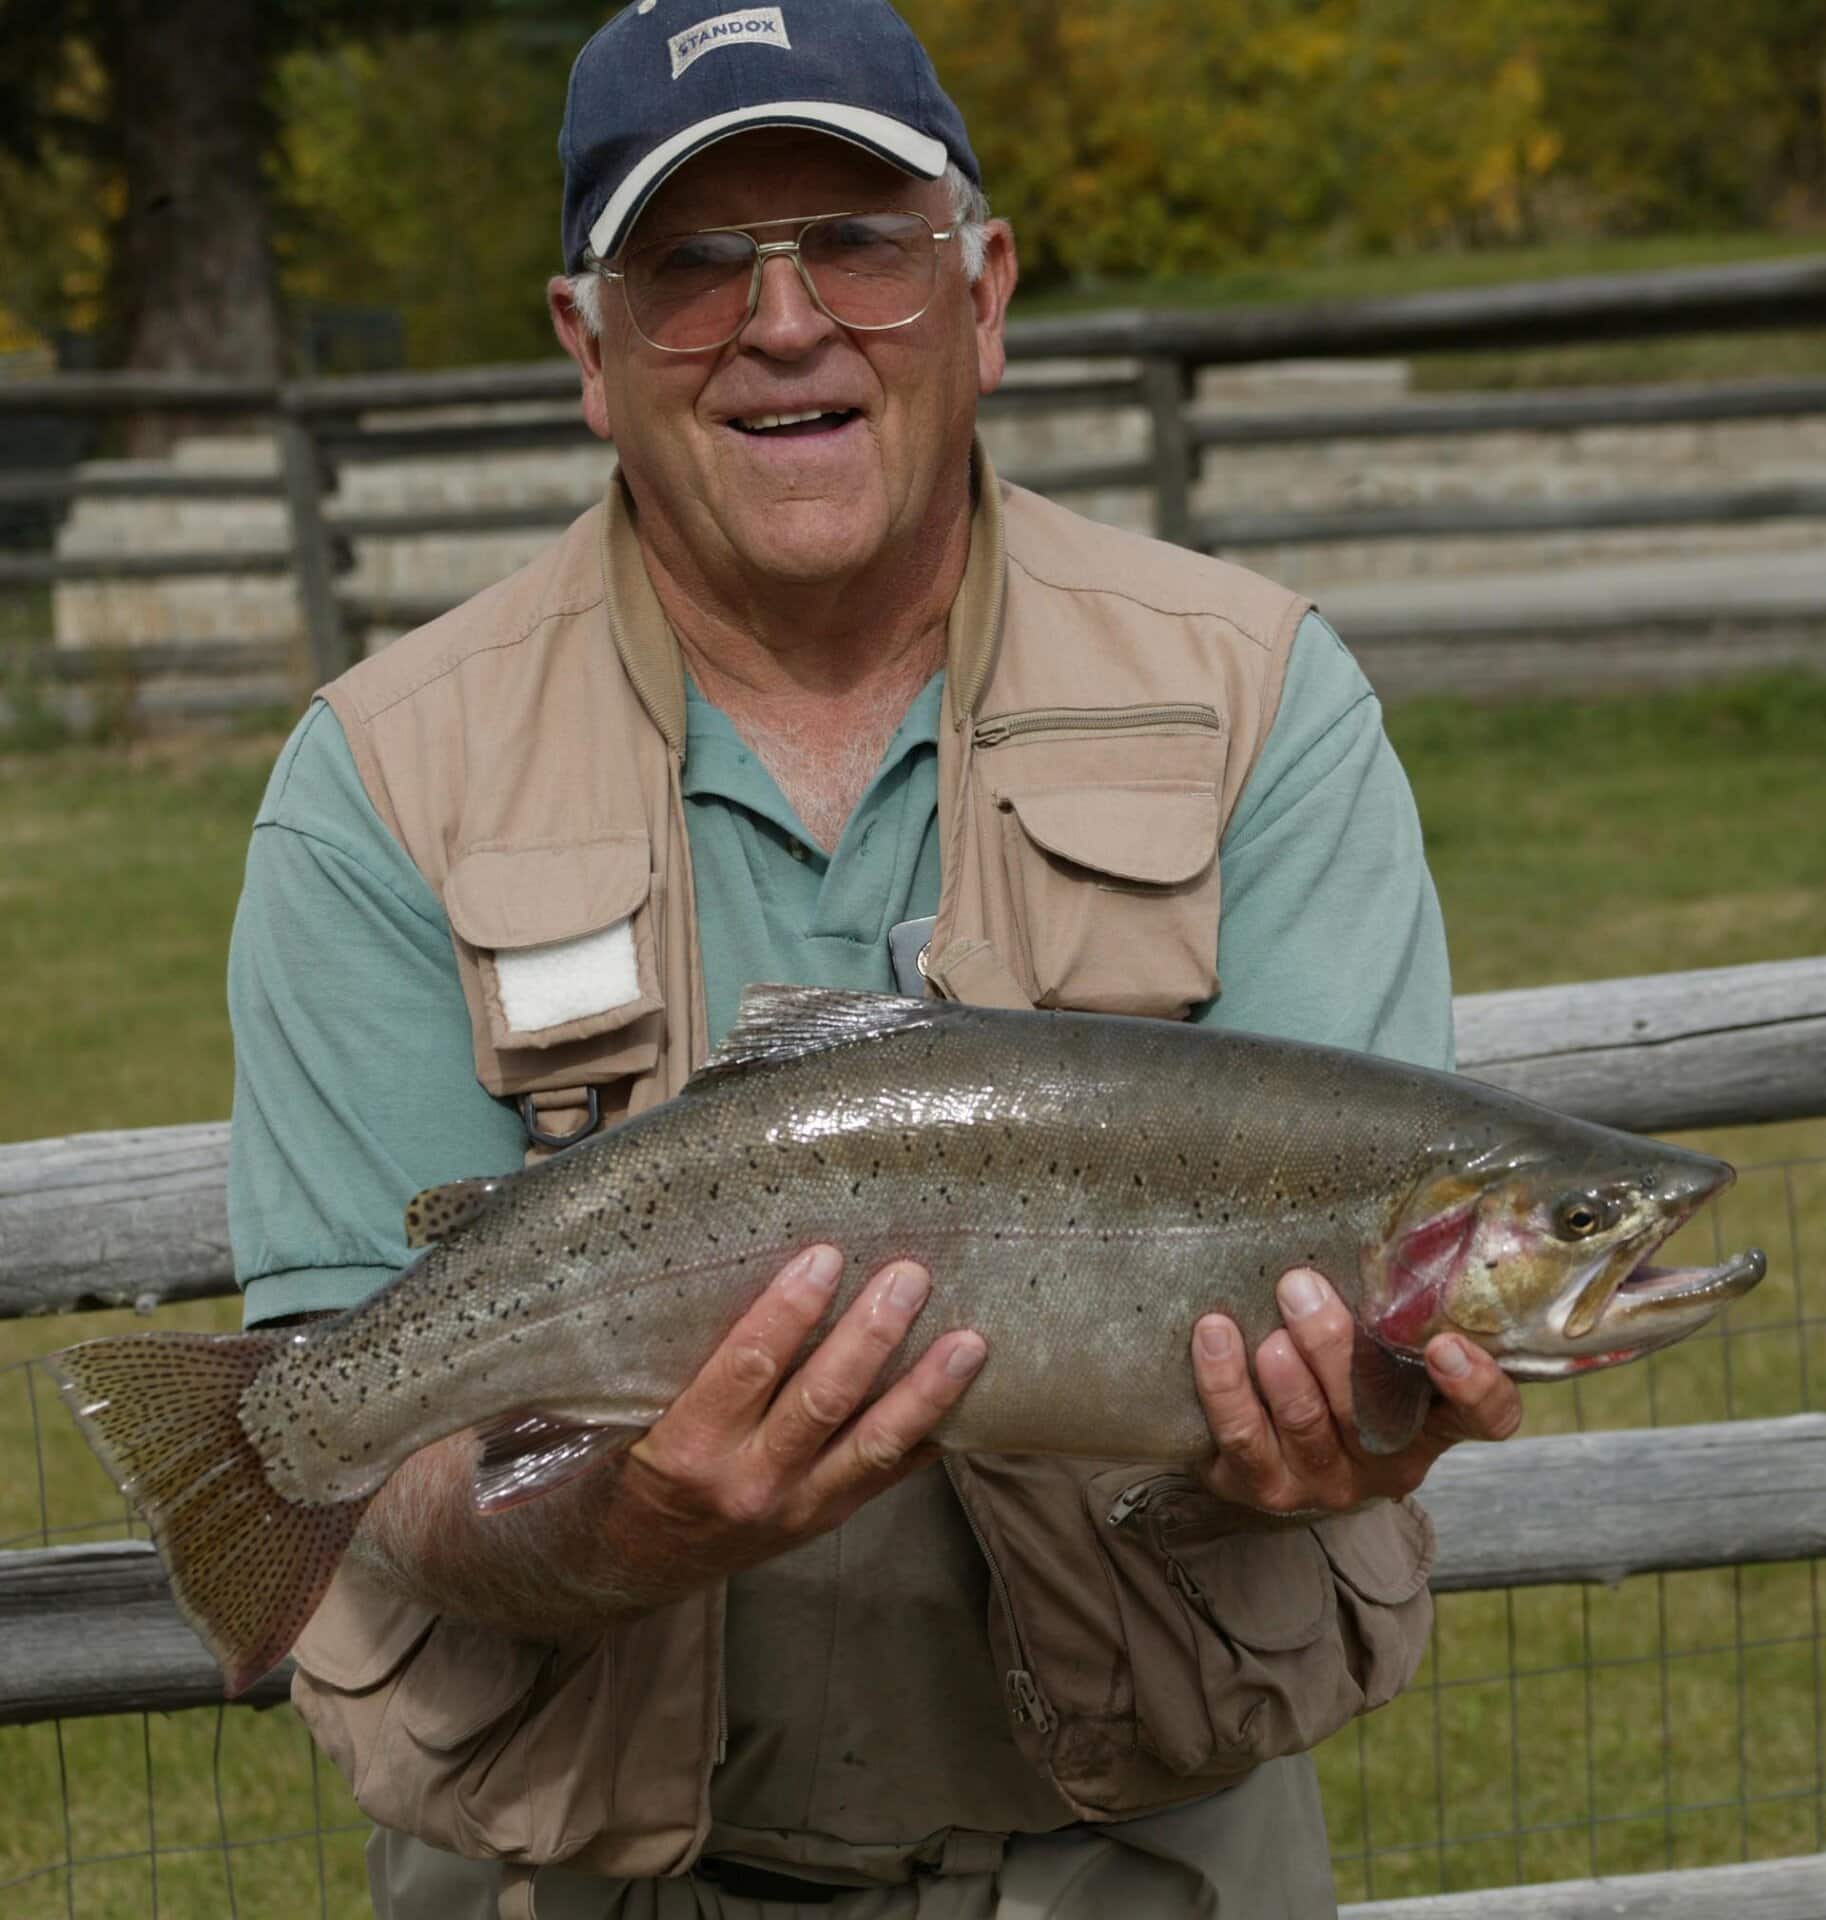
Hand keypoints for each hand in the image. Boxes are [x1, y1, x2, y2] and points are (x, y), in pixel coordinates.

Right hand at [597, 1245, 986, 1607]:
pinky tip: (969, 1400)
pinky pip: (886, 1477)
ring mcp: (793, 1508)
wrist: (629, 1566)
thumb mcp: (634, 1413)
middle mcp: (747, 1481)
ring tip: (969, 1342)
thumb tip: (754, 1262)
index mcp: (688, 1445)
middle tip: (910, 1277)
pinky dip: (929, 1437)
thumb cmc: (631, 1464)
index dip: (790, 1309)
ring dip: (925, 1390)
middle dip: (872, 1335)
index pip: (748, 1366)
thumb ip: (690, 1359)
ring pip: (872, 1443)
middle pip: (824, 1399)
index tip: (826, 1254)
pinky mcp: (824, 1521)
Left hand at [1190, 1266, 1522, 1516]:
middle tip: (1301, 1286)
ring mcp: (1324, 1480)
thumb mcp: (1375, 1352)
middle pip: (1373, 1412)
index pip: (1483, 1419)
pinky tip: (1213, 1335)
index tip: (1445, 1343)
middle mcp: (1385, 1460)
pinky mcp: (1261, 1485)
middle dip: (1333, 1345)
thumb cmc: (1336, 1379)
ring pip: (1307, 1423)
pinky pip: (1242, 1436)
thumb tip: (1374, 1222)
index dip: (1476, 1388)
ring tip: (1264, 1320)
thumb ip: (1387, 1311)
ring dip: (1283, 1369)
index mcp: (1429, 1424)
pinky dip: (1225, 1384)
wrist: (1269, 1453)